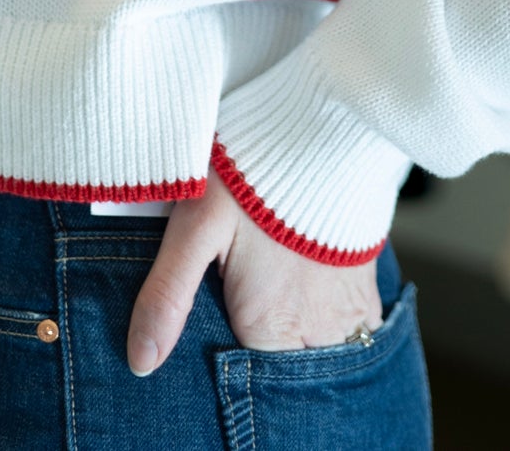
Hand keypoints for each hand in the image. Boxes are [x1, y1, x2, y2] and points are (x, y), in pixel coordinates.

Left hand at [127, 169, 382, 373]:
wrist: (326, 122)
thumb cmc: (254, 168)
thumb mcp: (197, 224)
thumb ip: (169, 293)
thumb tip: (140, 360)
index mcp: (272, 326)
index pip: (254, 388)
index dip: (234, 379)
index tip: (223, 362)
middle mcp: (318, 329)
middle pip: (290, 377)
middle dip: (269, 368)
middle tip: (246, 332)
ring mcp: (351, 309)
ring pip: (327, 360)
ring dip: (304, 353)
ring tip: (278, 325)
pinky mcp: (369, 285)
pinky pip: (358, 334)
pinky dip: (335, 334)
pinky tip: (313, 310)